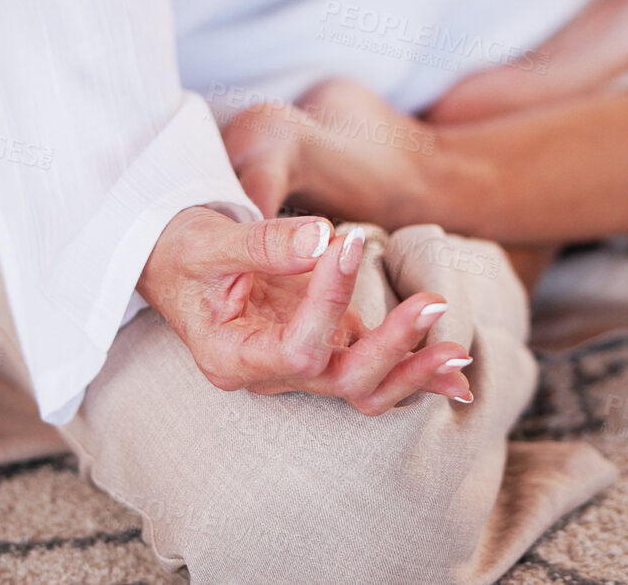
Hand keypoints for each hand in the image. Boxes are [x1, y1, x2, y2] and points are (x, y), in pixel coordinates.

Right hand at [136, 206, 474, 412]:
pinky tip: (456, 370)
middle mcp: (267, 372)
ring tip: (459, 349)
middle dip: (393, 348)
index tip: (348, 241)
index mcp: (231, 356)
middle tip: (434, 303)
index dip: (330, 299)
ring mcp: (296, 364)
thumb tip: (322, 240)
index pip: (298, 347)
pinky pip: (371, 371)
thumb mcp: (208, 238)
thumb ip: (262, 243)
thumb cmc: (178, 246)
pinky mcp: (319, 346)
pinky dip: (413, 370)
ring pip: (363, 388)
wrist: (168, 255)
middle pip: (342, 381)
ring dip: (413, 371)